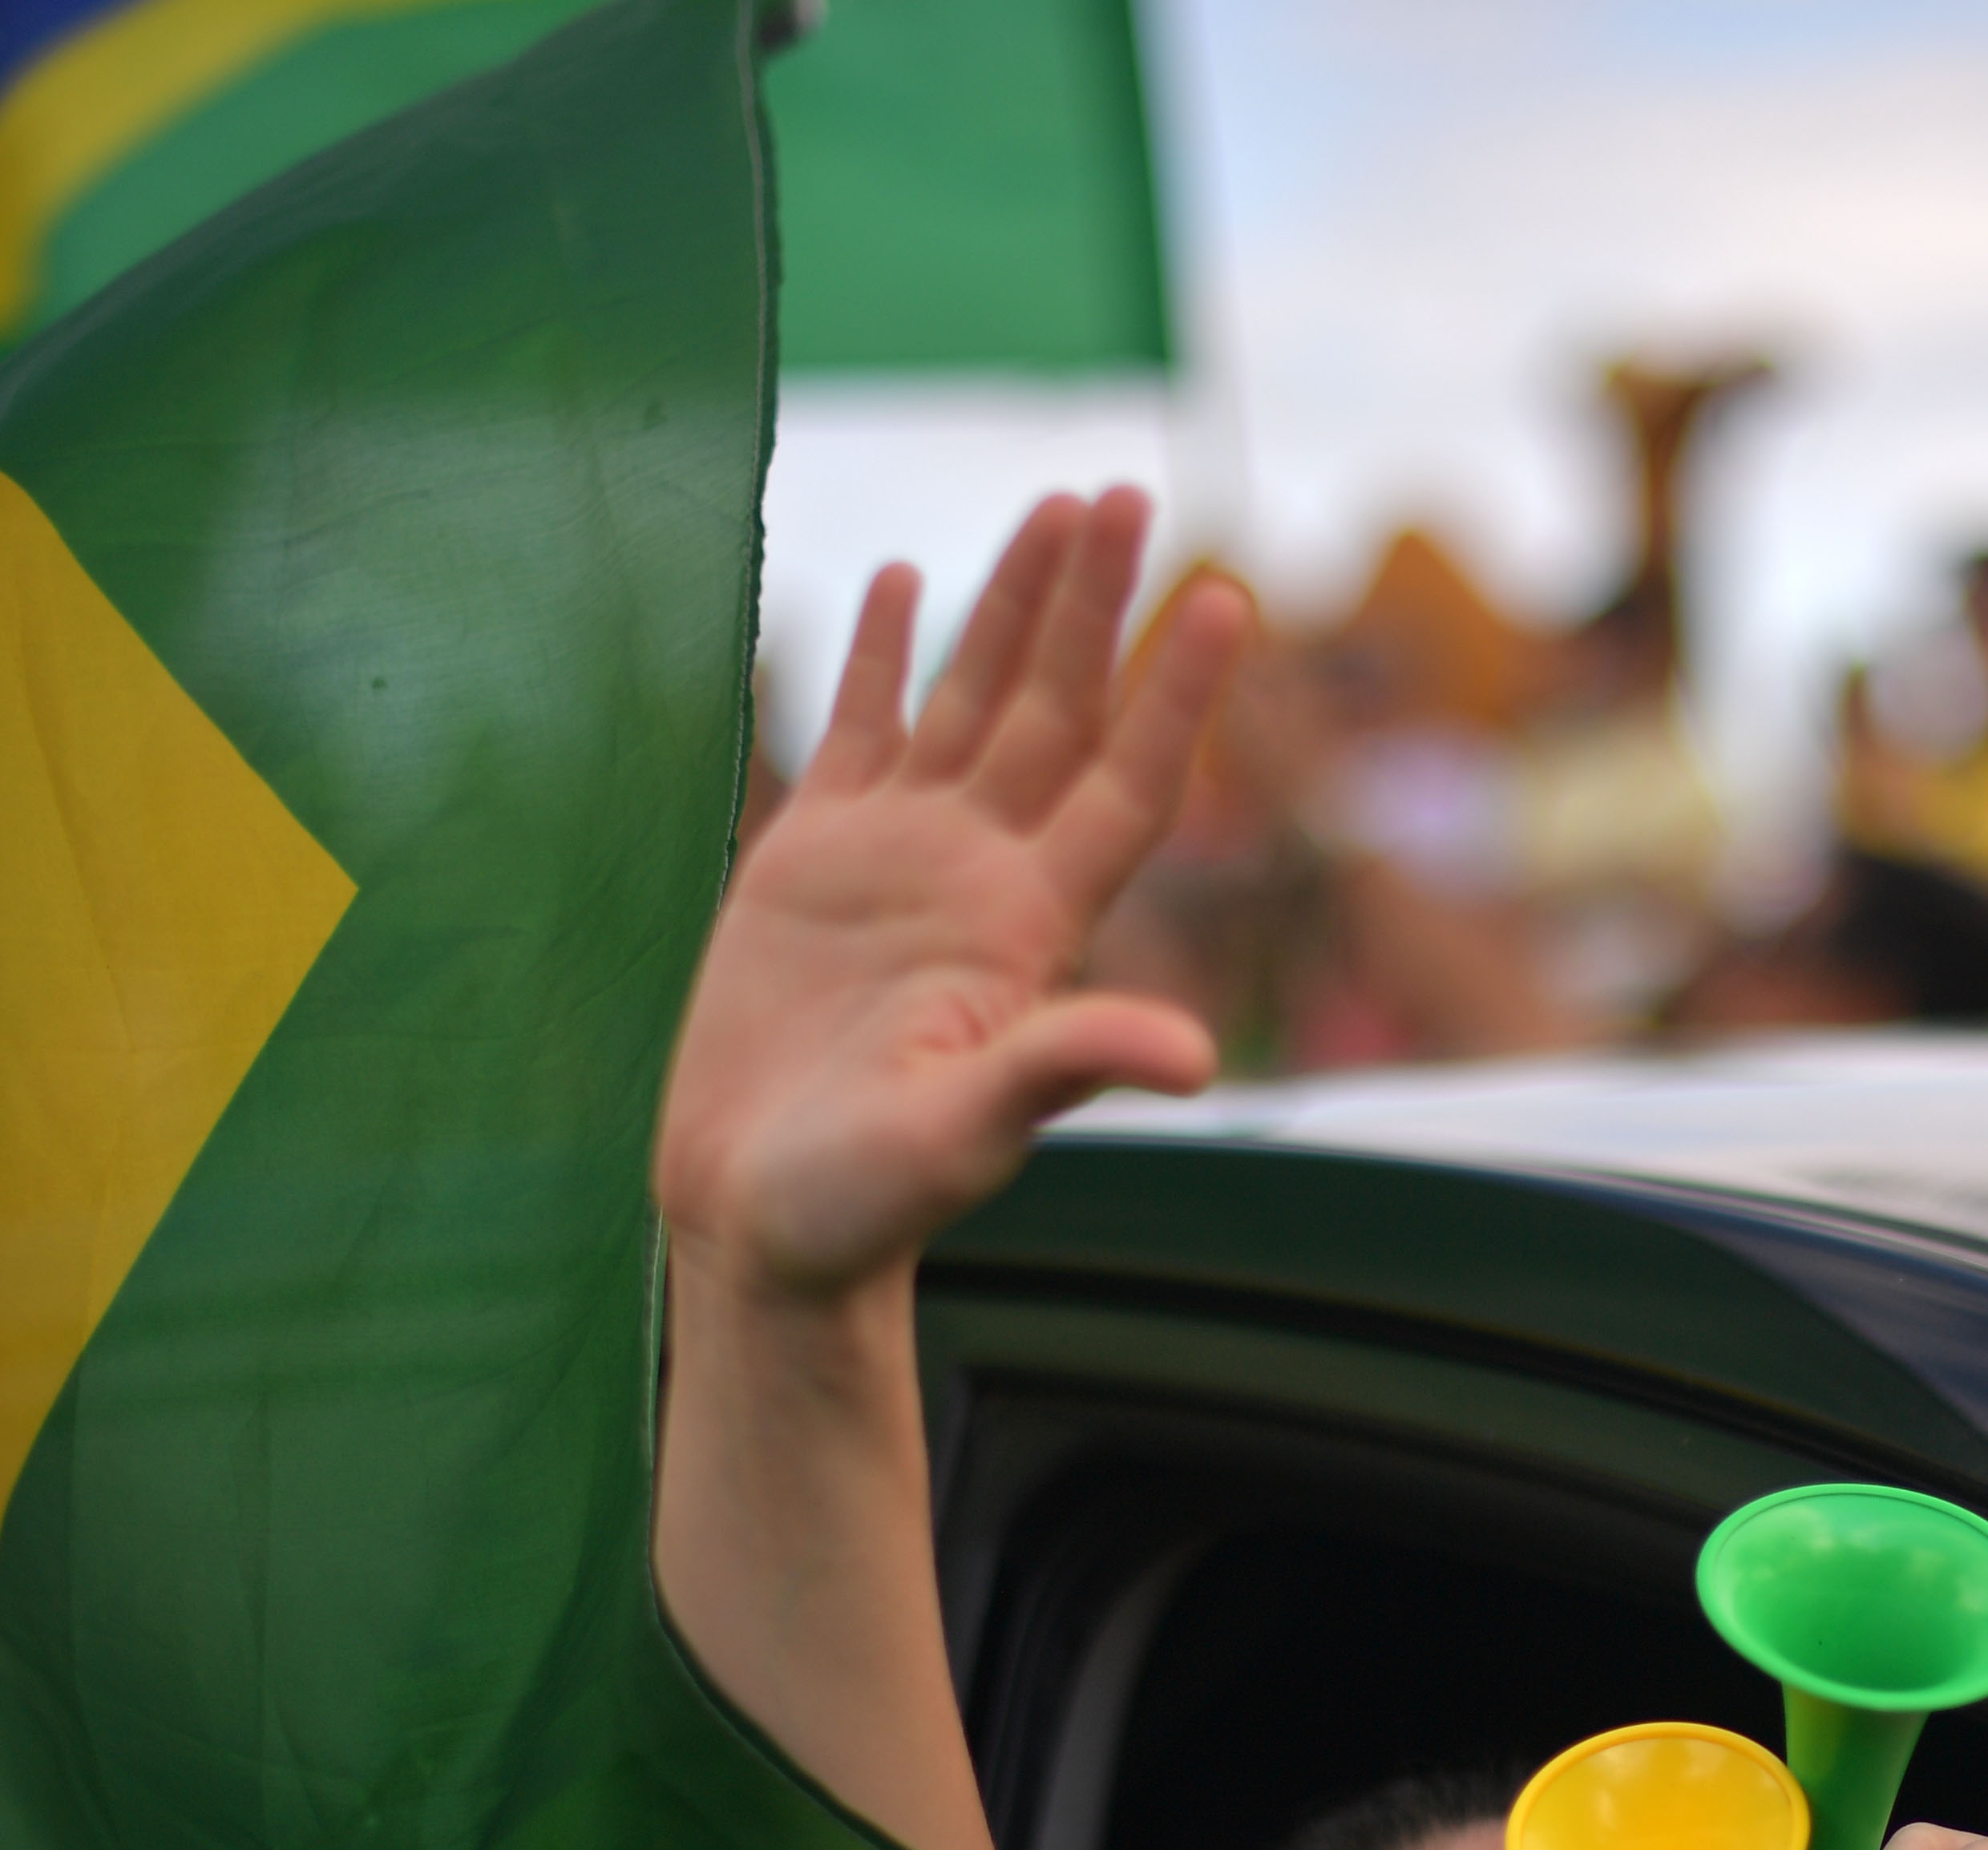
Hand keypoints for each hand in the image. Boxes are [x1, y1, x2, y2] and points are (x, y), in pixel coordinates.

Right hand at [659, 490, 1248, 1308]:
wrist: (759, 1223)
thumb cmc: (867, 1203)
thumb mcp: (968, 1135)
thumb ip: (1063, 1071)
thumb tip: (1190, 1060)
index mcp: (1031, 928)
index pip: (1129, 785)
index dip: (1177, 694)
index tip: (1228, 596)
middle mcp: (980, 876)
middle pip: (1058, 711)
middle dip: (1092, 603)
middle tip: (1127, 488)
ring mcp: (898, 862)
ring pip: (973, 703)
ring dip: (1011, 605)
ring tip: (1054, 504)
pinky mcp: (809, 864)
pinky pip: (860, 733)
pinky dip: (884, 658)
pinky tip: (906, 580)